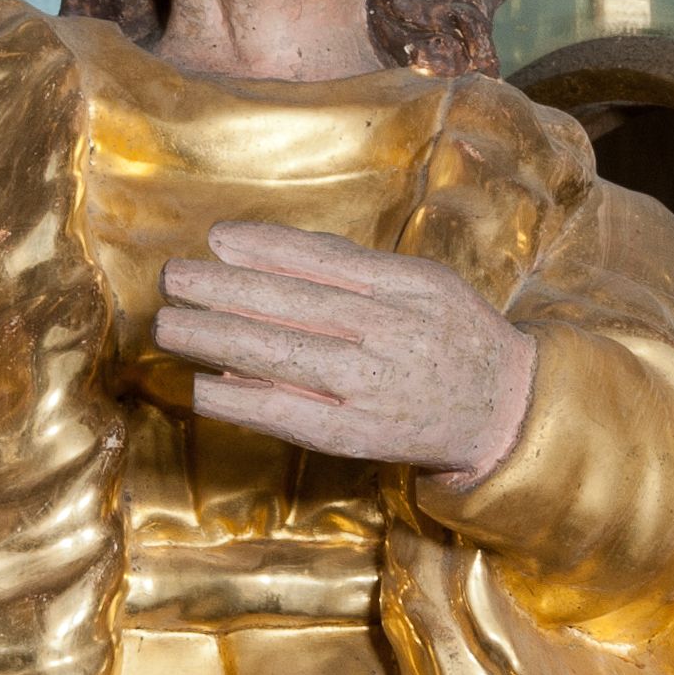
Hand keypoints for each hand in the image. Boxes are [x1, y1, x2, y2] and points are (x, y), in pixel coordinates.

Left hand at [154, 220, 535, 481]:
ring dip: (217, 339)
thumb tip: (277, 245)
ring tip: (169, 326)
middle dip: (223, 289)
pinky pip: (289, 415)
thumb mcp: (425, 282)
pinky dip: (242, 401)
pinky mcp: (357, 436)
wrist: (505, 411)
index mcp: (406, 288)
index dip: (265, 247)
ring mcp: (371, 388)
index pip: (323, 260)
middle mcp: (387, 334)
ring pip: (282, 356)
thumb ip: (356, 264)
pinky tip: (202, 385)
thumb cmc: (456, 337)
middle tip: (171, 278)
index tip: (216, 238)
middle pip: (292, 305)